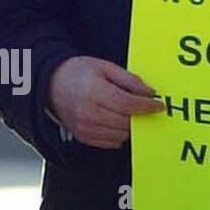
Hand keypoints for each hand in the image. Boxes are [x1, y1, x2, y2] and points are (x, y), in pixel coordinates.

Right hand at [48, 56, 163, 148]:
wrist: (51, 84)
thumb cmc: (78, 72)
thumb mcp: (105, 67)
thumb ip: (129, 80)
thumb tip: (149, 93)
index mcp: (94, 92)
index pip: (128, 104)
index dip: (147, 106)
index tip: (158, 105)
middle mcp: (88, 113)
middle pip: (126, 122)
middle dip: (140, 116)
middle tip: (147, 109)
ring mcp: (85, 127)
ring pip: (121, 135)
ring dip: (130, 126)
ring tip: (130, 114)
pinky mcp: (84, 137)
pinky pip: (111, 142)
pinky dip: (119, 134)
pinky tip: (117, 122)